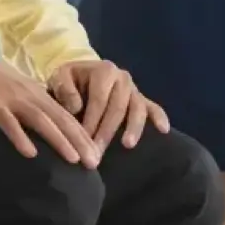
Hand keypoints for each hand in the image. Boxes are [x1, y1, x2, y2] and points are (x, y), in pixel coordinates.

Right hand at [0, 41, 100, 167]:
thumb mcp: (17, 92)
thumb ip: (32, 107)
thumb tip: (48, 128)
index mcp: (37, 94)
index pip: (66, 116)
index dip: (82, 135)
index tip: (96, 154)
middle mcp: (30, 96)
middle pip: (60, 119)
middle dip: (79, 141)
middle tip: (94, 163)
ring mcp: (12, 99)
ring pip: (41, 121)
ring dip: (59, 140)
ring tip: (73, 160)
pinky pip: (8, 122)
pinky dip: (20, 137)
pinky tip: (30, 154)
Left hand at [49, 59, 169, 153]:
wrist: (82, 75)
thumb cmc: (70, 80)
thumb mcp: (61, 78)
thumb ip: (64, 89)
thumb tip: (76, 108)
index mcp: (104, 70)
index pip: (99, 99)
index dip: (91, 120)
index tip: (82, 141)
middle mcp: (122, 77)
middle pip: (117, 107)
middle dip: (107, 132)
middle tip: (97, 154)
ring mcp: (134, 89)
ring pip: (137, 108)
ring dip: (133, 128)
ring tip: (127, 145)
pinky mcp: (141, 99)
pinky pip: (153, 107)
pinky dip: (159, 117)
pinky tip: (163, 130)